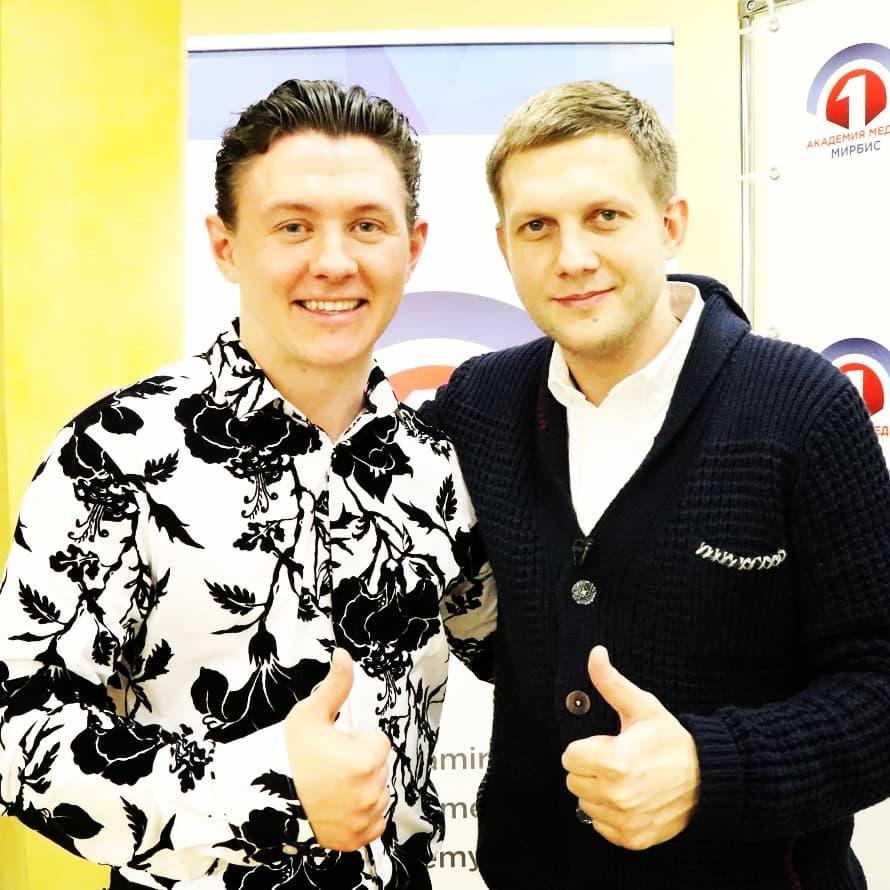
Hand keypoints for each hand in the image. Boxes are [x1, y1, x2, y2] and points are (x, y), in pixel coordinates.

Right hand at [284, 648, 391, 850]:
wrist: (263, 799)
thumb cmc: (287, 754)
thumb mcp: (310, 713)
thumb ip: (336, 684)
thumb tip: (344, 654)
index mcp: (366, 759)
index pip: (378, 740)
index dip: (356, 739)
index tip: (335, 745)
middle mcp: (370, 792)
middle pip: (378, 767)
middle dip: (359, 762)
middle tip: (329, 765)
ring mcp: (364, 818)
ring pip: (378, 793)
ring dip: (363, 787)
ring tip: (331, 785)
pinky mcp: (356, 839)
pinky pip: (374, 823)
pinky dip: (362, 816)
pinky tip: (340, 805)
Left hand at [561, 646, 699, 849]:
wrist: (708, 778)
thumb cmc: (672, 742)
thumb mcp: (642, 707)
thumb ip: (611, 682)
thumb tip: (596, 654)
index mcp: (614, 761)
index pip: (569, 756)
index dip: (586, 747)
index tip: (606, 744)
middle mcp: (617, 795)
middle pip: (573, 780)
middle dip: (589, 768)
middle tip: (615, 761)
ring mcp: (625, 820)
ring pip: (584, 804)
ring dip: (598, 792)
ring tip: (624, 779)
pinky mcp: (632, 838)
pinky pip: (600, 826)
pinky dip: (609, 814)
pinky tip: (629, 799)